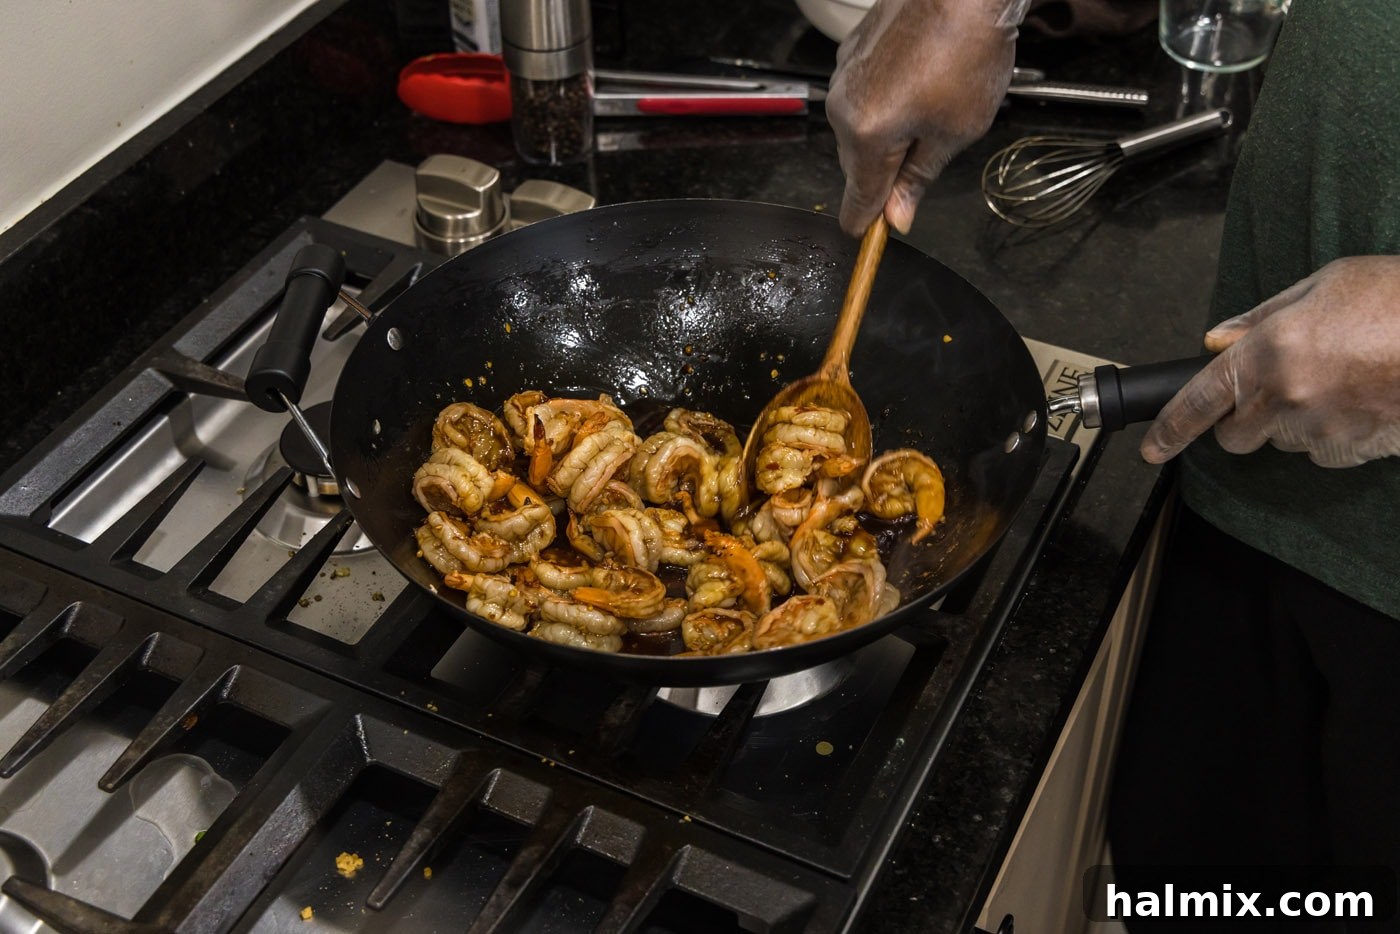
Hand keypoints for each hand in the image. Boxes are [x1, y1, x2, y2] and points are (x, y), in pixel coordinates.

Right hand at [825, 0, 1027, 235]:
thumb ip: (918, 179)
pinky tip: (923, 81)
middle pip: (858, 163)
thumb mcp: (955, 132)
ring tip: (934, 105)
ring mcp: (845, 74)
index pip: (859, 198)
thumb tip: (899, 214)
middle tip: (930, 157)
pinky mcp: (853, 50)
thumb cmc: (967, 49)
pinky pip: (865, 93)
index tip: (867, 238)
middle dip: (889, 170)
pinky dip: (888, 99)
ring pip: (861, 127)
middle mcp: (844, 105)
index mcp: (867, 133)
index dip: (866, 223)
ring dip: (891, 132)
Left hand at [1142, 256, 1399, 467]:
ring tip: (1339, 378)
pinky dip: (1334, 432)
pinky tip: (1361, 398)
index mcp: (1268, 352)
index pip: (1198, 402)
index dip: (1169, 429)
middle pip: (1236, 436)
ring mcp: (1323, 428)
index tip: (1153, 448)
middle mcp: (1288, 397)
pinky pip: (1326, 451)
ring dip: (1296, 421)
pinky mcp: (1356, 449)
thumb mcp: (1323, 284)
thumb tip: (1218, 340)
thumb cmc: (1398, 298)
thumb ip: (1261, 318)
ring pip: (1284, 443)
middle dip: (1245, 418)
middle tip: (1278, 385)